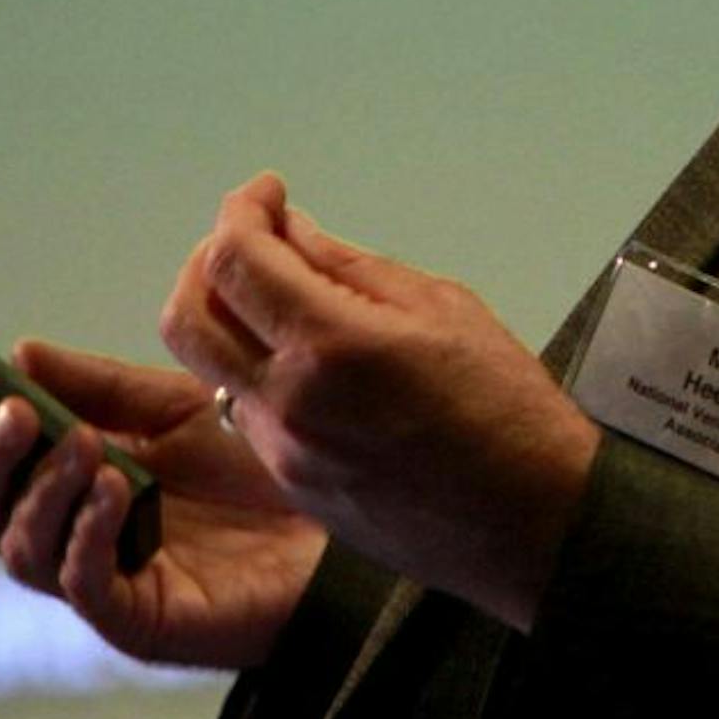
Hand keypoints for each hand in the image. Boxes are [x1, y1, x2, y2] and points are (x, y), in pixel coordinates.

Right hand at [0, 339, 327, 669]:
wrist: (330, 522)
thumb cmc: (248, 464)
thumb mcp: (172, 407)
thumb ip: (99, 386)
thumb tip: (20, 352)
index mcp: (62, 482)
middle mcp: (66, 536)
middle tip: (11, 415)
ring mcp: (99, 582)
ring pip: (22, 553)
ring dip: (40, 493)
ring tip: (81, 443)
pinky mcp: (139, 620)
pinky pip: (86, 588)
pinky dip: (85, 535)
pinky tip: (111, 489)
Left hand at [159, 174, 599, 631]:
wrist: (533, 527)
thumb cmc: (506, 402)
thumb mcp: (441, 306)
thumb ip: (351, 268)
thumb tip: (291, 232)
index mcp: (329, 347)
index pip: (235, 261)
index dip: (241, 209)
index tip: (271, 192)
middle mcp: (286, 404)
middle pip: (185, 319)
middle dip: (207, 261)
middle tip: (260, 241)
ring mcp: (282, 456)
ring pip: (209, 370)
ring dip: (229, 318)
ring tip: (285, 296)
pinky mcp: (292, 490)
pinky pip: (245, 413)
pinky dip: (256, 368)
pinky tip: (307, 357)